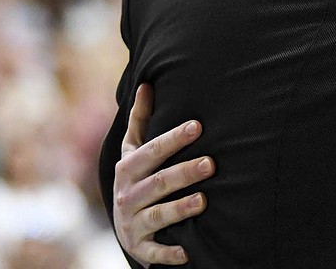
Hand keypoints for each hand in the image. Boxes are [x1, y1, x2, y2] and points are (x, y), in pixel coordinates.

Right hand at [113, 84, 214, 266]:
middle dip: (183, 172)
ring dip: (179, 209)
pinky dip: (169, 253)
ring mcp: (132, 223)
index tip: (198, 126)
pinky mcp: (140, 248)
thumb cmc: (137, 178)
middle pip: (157, 183)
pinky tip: (187, 251)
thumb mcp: (133, 150)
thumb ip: (140, 120)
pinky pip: (154, 252)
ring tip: (204, 201)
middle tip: (211, 163)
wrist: (124, 224)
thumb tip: (147, 84)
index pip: (151, 151)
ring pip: (157, 216)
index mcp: (127, 169)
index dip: (173, 139)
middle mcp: (127, 196)